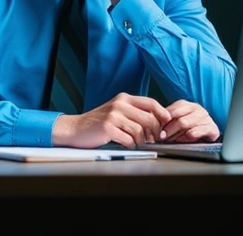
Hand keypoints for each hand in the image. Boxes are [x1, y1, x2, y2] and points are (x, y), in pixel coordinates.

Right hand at [51, 93, 171, 148]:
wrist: (75, 129)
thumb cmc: (99, 123)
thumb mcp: (117, 111)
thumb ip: (134, 113)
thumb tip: (157, 123)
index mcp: (124, 98)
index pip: (150, 103)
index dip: (162, 112)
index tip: (167, 121)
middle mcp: (120, 104)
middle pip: (148, 117)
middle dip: (154, 131)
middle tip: (153, 139)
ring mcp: (113, 115)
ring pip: (140, 129)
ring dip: (142, 140)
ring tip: (138, 143)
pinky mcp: (108, 127)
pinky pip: (128, 139)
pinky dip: (131, 144)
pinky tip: (127, 144)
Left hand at [159, 100, 220, 142]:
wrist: (206, 134)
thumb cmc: (187, 129)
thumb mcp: (175, 122)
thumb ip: (166, 121)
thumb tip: (152, 124)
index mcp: (186, 105)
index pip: (172, 111)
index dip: (163, 122)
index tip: (157, 130)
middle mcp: (197, 109)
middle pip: (179, 119)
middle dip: (169, 131)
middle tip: (163, 137)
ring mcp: (206, 117)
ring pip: (188, 124)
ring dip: (178, 135)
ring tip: (173, 140)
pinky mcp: (213, 128)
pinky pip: (201, 130)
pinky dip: (192, 135)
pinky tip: (188, 138)